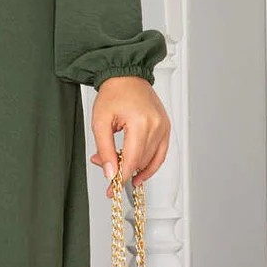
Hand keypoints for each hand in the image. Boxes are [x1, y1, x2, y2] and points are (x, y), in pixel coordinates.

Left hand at [90, 76, 170, 198]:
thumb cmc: (113, 93)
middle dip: (123, 171)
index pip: (132, 161)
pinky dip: (150, 165)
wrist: (126, 76)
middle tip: (106, 170)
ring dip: (134, 168)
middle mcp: (157, 126)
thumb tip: (110, 173)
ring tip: (118, 167)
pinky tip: (139, 173)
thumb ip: (104, 149)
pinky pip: (160, 154)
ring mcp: (164, 127)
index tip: (111, 189)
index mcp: (141, 123)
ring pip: (151, 161)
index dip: (120, 178)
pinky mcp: (166, 128)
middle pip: (141, 162)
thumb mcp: (100, 122)